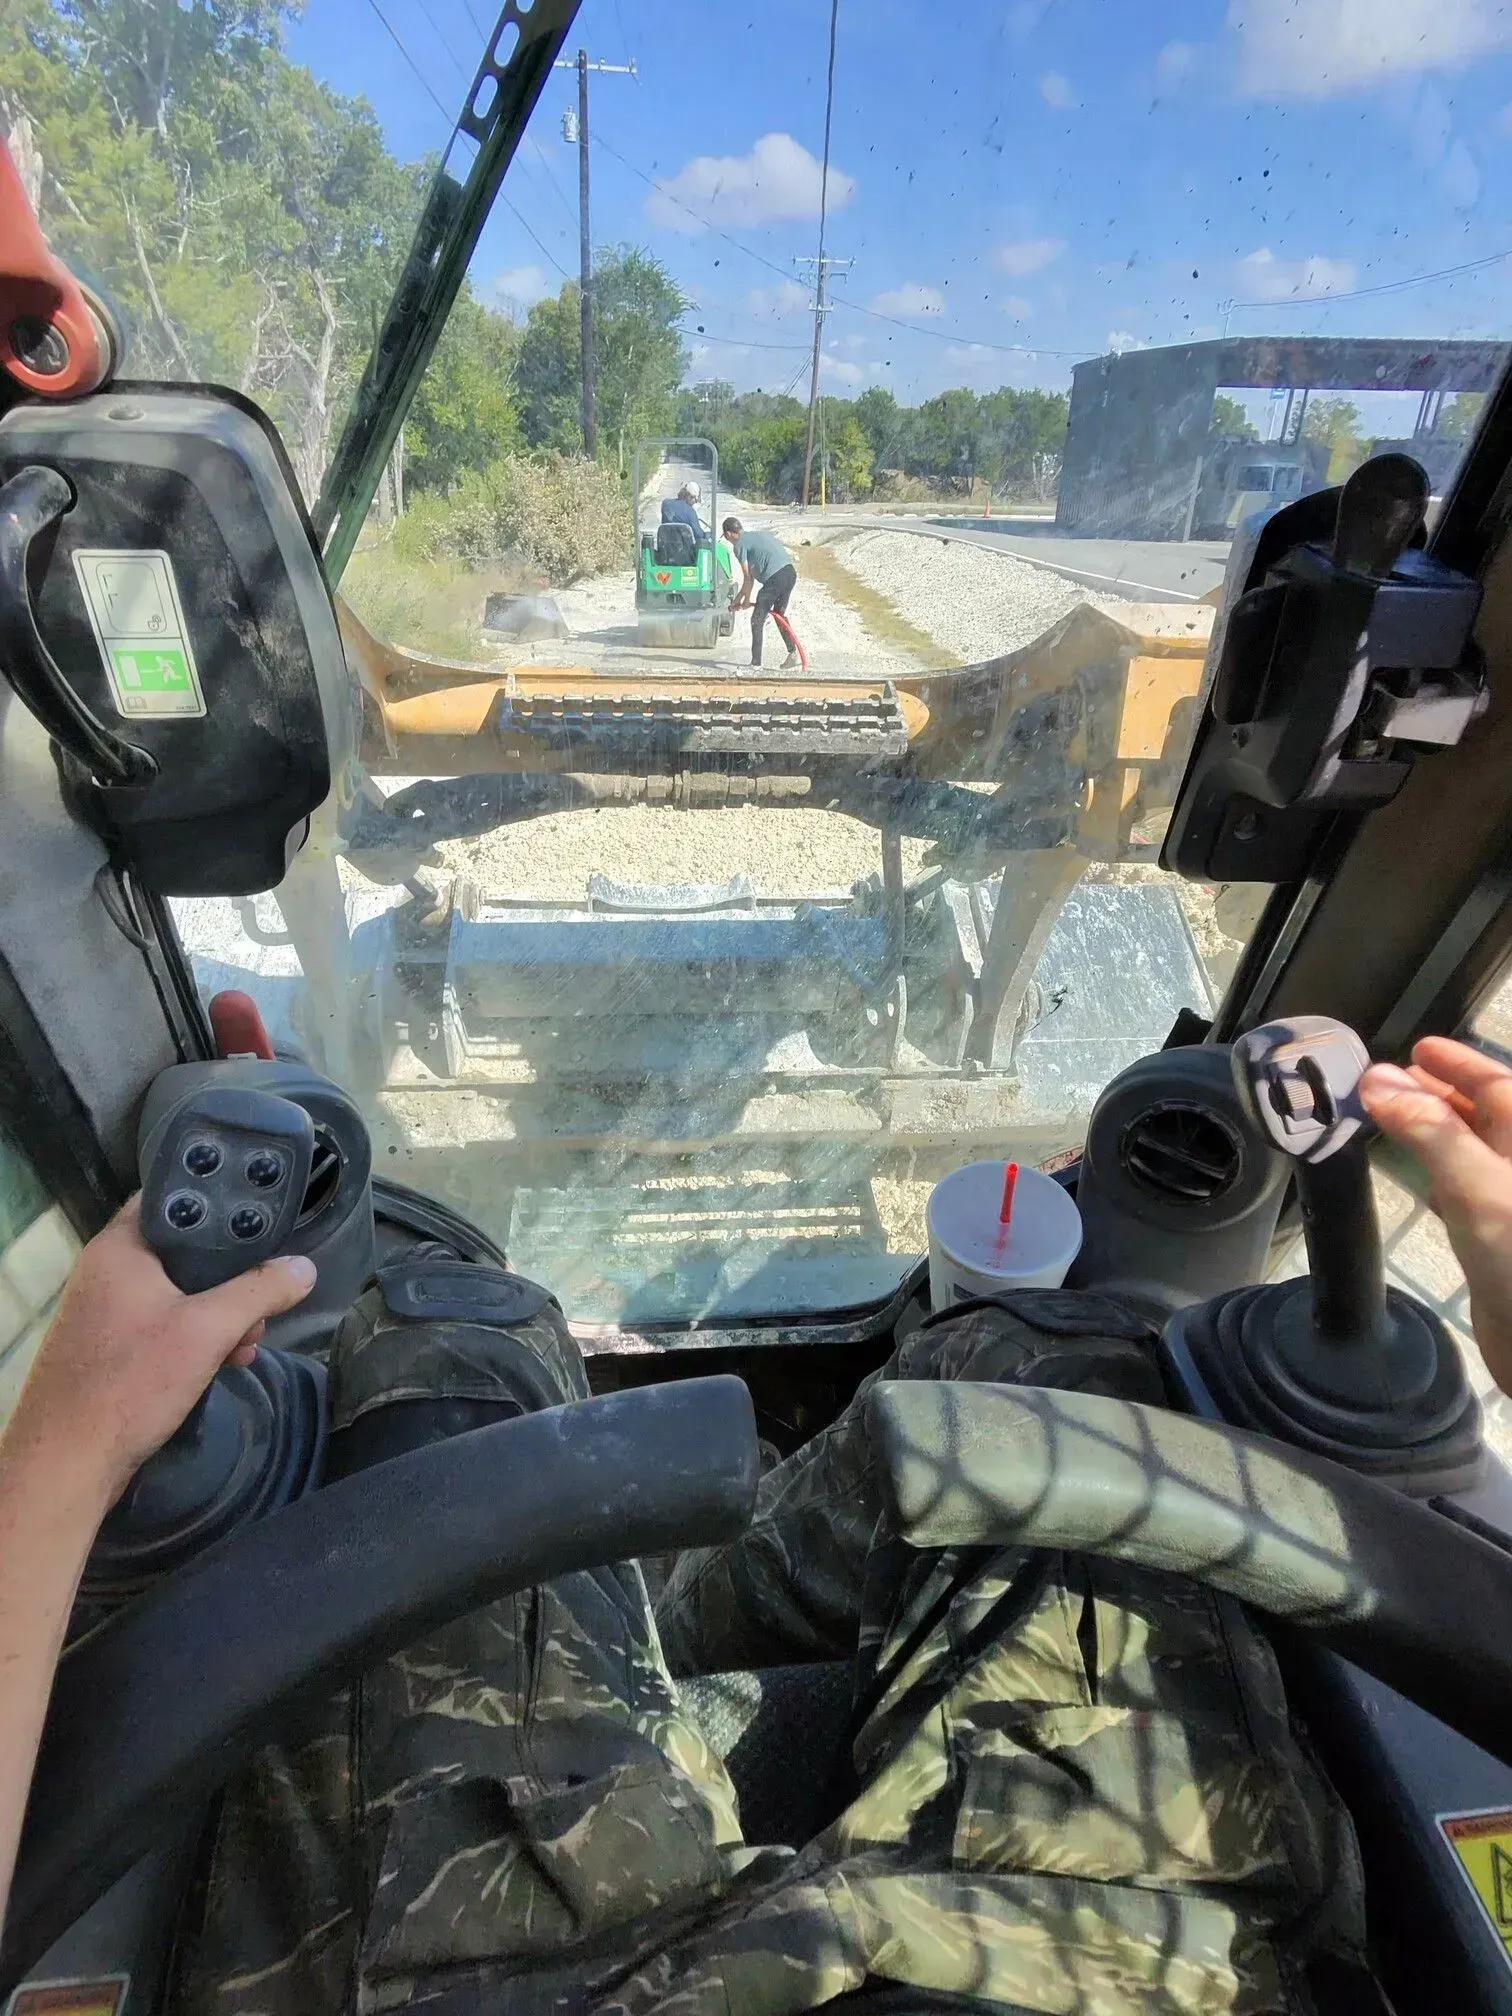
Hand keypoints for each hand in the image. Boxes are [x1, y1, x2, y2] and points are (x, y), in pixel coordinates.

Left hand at [2, 1197, 316, 1506]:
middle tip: (259, 1305)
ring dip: (217, 1315)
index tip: (259, 1222)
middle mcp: (105, 1272)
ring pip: (176, 1294)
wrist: (67, 1462)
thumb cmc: (131, 1383)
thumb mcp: (209, 1330)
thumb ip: (259, 1291)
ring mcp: (103, 1312)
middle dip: (229, 1278)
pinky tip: (221, 1363)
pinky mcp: (107, 1348)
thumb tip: (304, 1267)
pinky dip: (193, 1339)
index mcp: (119, 1249)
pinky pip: (160, 1326)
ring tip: (244, 1345)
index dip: (218, 1204)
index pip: (173, 1199)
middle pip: (182, 1253)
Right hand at [1361, 1036, 1511, 1392]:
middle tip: (1388, 1082)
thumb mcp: (1479, 1186)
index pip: (1501, 1086)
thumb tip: (1377, 1079)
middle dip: (1441, 1096)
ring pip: (1475, 1157)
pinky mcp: (1502, 1246)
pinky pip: (1470, 1197)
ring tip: (1390, 1120)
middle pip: (1488, 1118)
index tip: (1418, 1048)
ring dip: (1435, 1136)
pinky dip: (1443, 1181)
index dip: (1460, 1064)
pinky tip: (1420, 1183)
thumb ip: (1430, 1131)